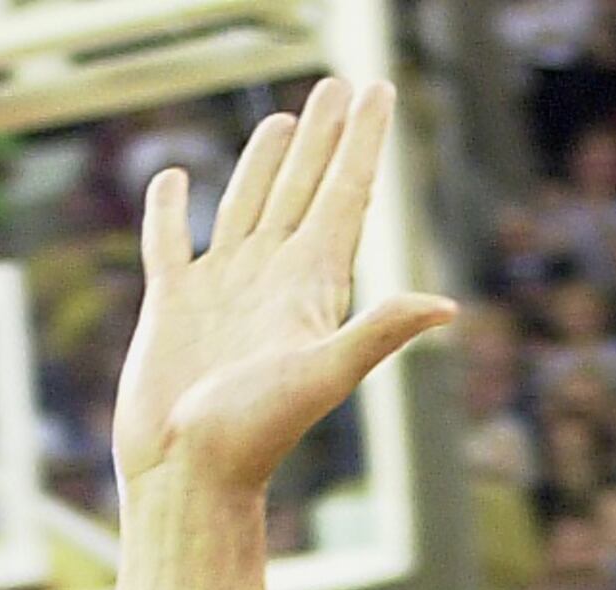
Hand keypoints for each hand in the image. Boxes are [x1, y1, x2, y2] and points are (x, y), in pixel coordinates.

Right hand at [112, 81, 456, 507]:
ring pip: (248, 204)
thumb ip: (379, 332)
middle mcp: (271, 281)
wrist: (187, 477)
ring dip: (266, 162)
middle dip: (325, 138)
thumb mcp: (322, 375)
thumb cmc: (255, 435)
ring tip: (285, 119)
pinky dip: (168, 207)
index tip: (380, 89)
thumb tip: (446, 305)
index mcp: (312, 287)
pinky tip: (173, 178)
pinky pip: (170, 240)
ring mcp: (222, 290)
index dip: (364, 142)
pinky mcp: (172, 305)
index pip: (346, 195)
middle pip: (305, 189)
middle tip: (341, 85)